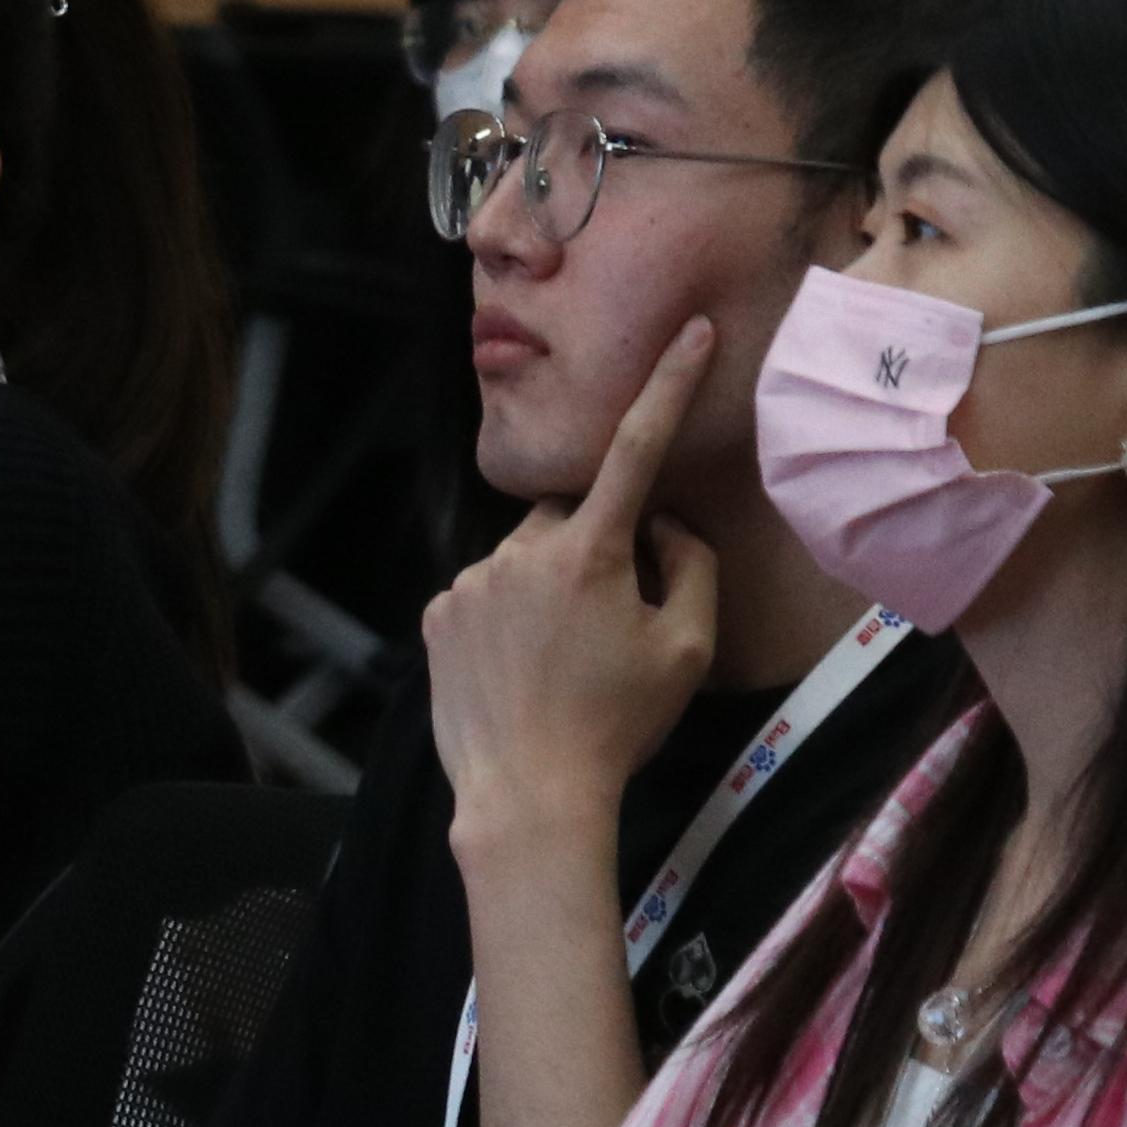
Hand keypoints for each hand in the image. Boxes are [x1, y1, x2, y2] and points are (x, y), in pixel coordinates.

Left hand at [426, 313, 724, 875]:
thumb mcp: (686, 649)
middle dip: (597, 543)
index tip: (691, 330)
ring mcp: (469, 580)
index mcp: (587, 551)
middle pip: (572, 515)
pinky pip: (486, 593)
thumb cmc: (619, 725)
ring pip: (526, 557)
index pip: (638, 448)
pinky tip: (523, 671)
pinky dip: (509, 615)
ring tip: (564, 662)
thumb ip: (691, 567)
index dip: (668, 385)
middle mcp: (519, 550)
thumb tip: (668, 523)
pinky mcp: (435, 613)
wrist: (528, 795)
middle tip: (615, 617)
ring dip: (550, 585)